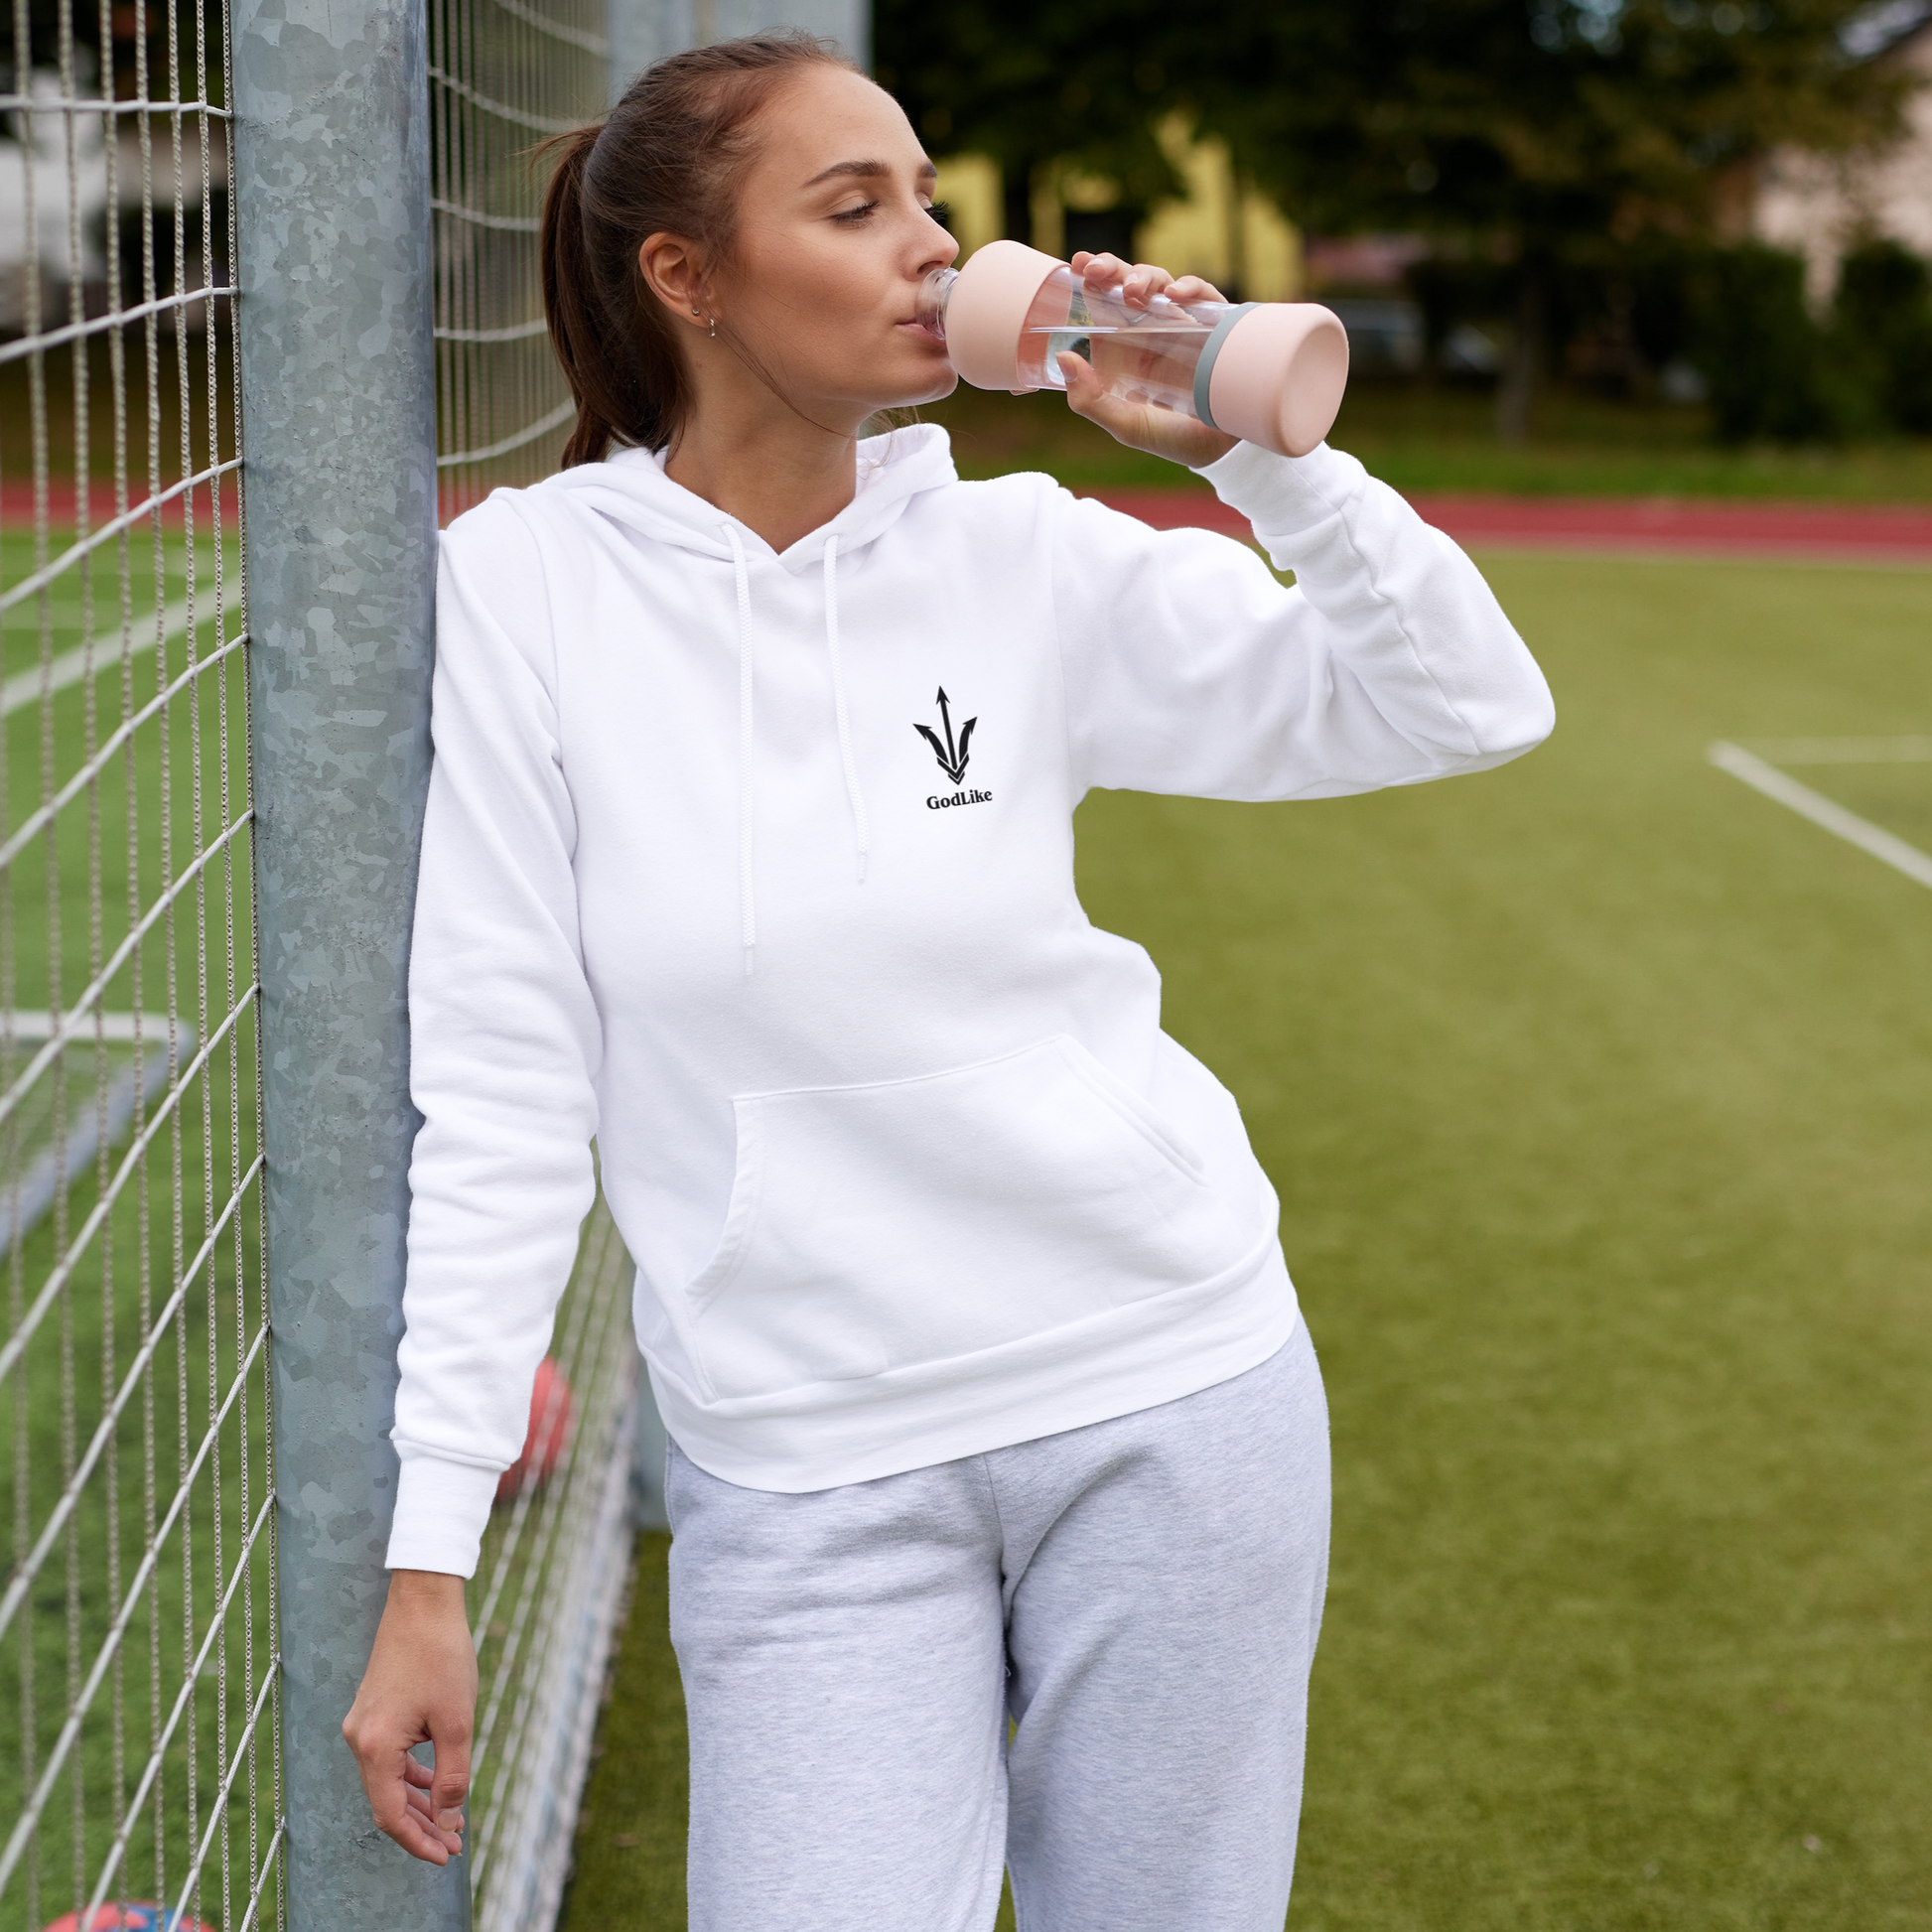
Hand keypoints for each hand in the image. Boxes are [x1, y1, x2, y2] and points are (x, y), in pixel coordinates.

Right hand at [343, 1569, 476, 1863]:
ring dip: (418, 1801)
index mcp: (374, 1746)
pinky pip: (389, 1756)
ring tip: (451, 1821)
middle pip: (387, 1801)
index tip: (446, 1855)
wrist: (424, 1599)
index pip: (390, 1815)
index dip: (418, 1841)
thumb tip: (448, 1820)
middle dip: (422, 1826)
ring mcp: (362, 1723)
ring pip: (389, 1779)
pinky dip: (411, 1774)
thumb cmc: (442, 1655)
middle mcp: (358, 1738)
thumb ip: (452, 1776)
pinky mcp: (372, 1709)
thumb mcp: (457, 1722)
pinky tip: (435, 1783)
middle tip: (455, 1844)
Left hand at [1059, 252, 1239, 468]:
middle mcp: (1151, 331)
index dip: (1092, 280)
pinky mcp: (1214, 324)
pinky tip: (1173, 296)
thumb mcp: (1125, 424)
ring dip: (1144, 277)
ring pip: (1160, 282)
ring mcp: (1182, 324)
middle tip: (1095, 270)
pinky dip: (1189, 288)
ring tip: (1133, 290)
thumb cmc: (1173, 437)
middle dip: (1111, 269)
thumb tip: (1066, 358)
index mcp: (1125, 349)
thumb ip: (1090, 400)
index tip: (1077, 266)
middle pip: (1128, 284)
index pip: (1104, 304)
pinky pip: (1202, 295)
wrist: (1223, 450)